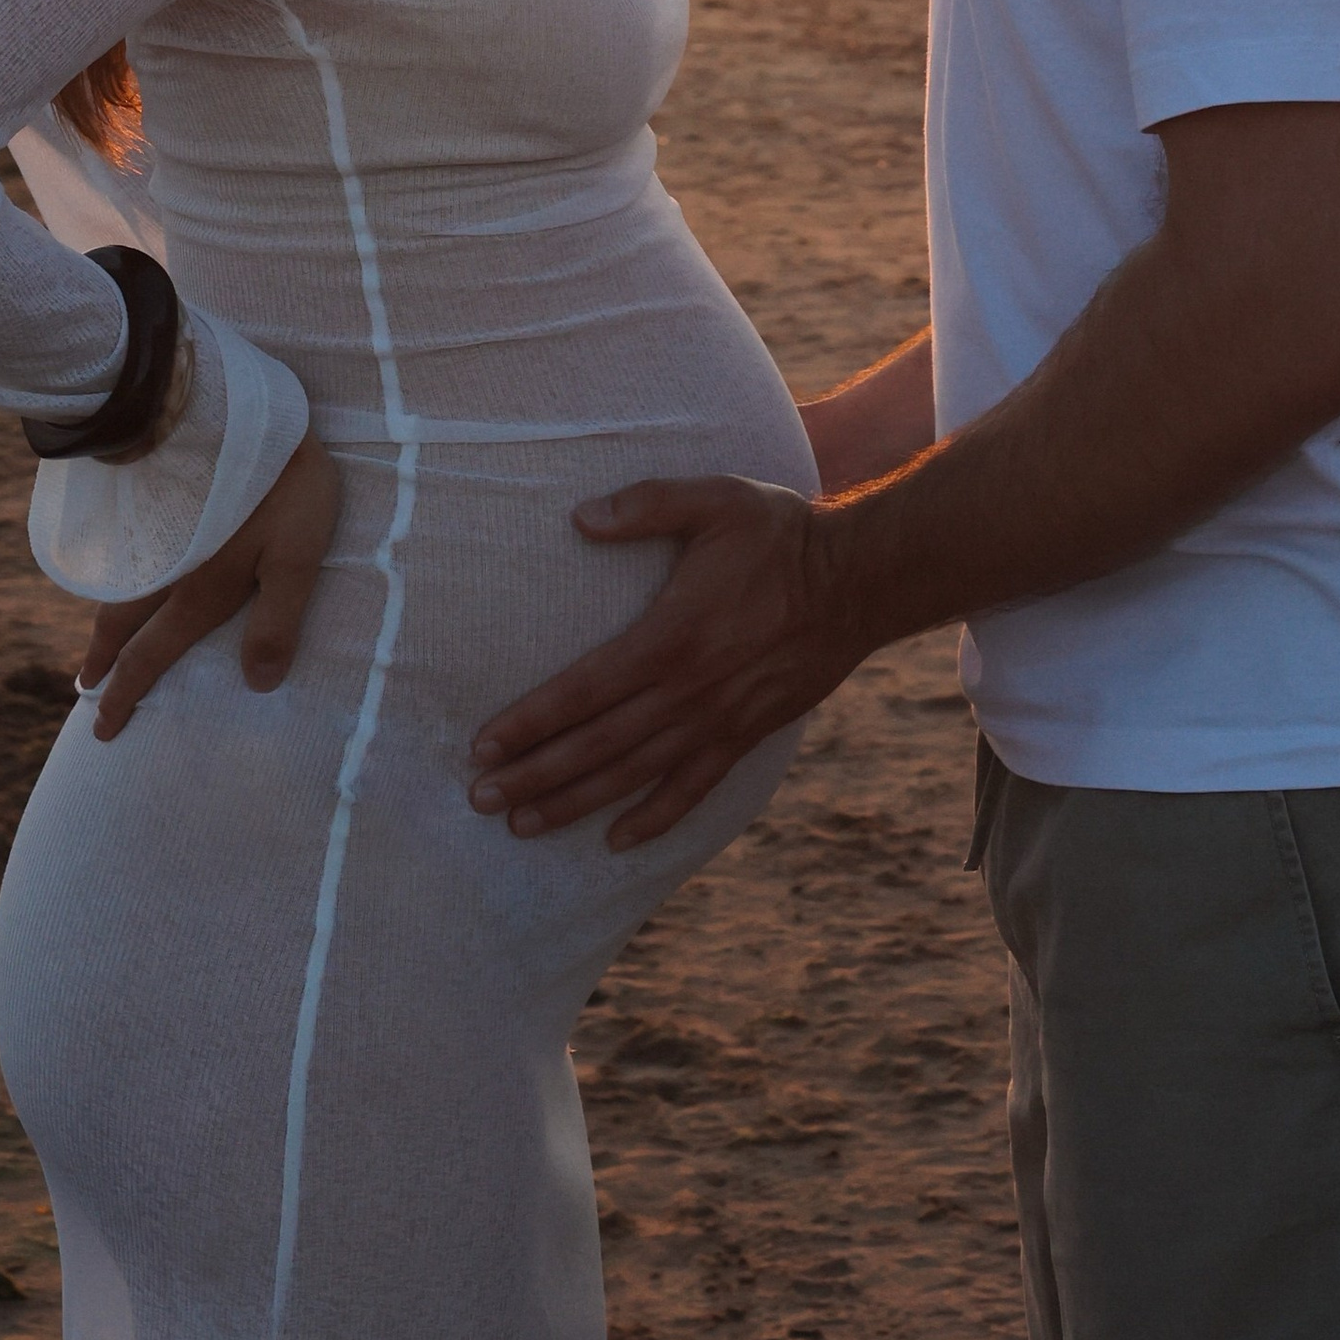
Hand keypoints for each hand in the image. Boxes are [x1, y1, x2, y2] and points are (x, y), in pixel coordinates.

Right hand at [76, 431, 339, 740]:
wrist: (245, 405)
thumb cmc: (283, 484)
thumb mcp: (296, 556)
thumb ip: (277, 622)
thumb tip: (256, 685)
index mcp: (198, 590)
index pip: (152, 654)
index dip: (126, 694)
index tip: (103, 728)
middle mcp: (166, 566)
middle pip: (121, 622)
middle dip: (102, 660)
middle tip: (81, 689)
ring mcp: (154, 529)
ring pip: (116, 584)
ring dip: (103, 618)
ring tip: (95, 639)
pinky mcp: (152, 494)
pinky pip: (120, 547)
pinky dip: (109, 572)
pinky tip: (112, 567)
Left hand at [467, 473, 868, 850]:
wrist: (858, 581)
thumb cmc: (779, 534)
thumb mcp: (714, 499)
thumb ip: (646, 504)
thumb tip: (580, 517)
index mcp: (669, 636)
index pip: (582, 689)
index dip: (530, 720)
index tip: (483, 745)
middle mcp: (687, 690)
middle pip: (597, 744)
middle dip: (536, 774)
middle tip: (481, 799)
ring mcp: (717, 720)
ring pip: (634, 774)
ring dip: (576, 802)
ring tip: (524, 825)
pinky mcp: (746, 735)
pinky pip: (693, 788)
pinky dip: (654, 818)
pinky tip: (618, 840)